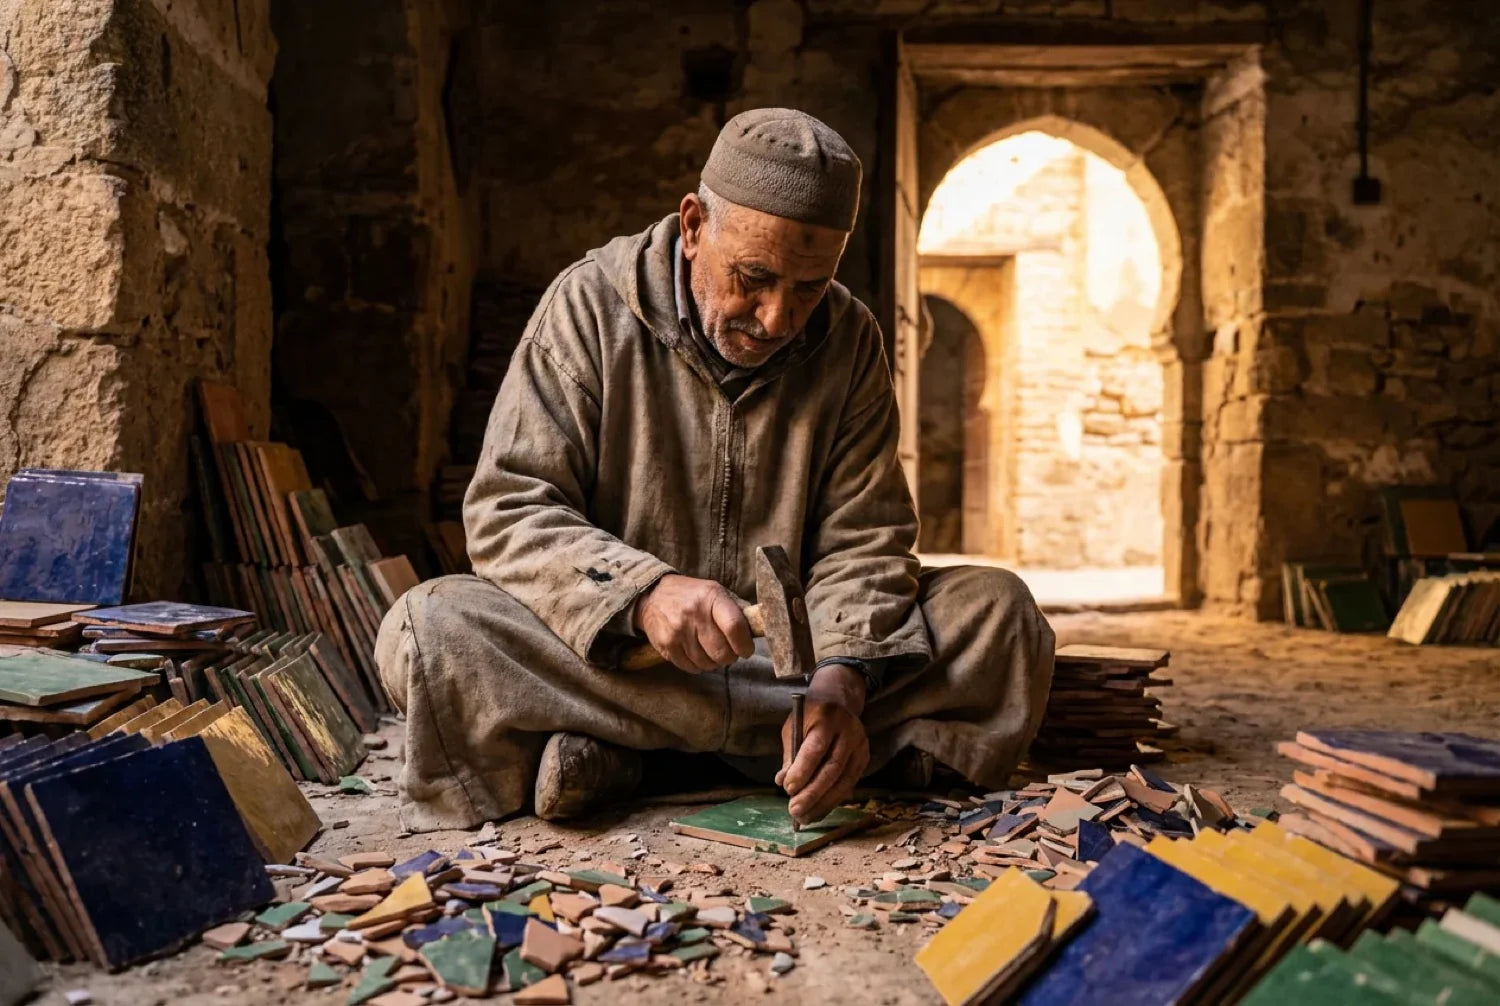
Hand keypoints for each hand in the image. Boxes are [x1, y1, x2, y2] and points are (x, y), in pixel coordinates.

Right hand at [635, 574, 754, 672]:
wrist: (653, 596)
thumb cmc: (692, 595)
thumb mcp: (715, 592)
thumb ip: (737, 610)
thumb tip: (759, 628)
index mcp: (711, 597)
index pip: (734, 627)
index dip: (745, 645)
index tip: (746, 650)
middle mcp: (694, 614)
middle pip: (722, 652)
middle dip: (730, 657)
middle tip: (729, 651)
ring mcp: (678, 632)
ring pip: (707, 664)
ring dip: (714, 662)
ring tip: (710, 650)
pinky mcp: (666, 646)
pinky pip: (691, 668)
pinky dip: (698, 665)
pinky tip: (697, 653)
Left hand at [776, 664, 869, 825]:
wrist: (839, 702)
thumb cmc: (811, 717)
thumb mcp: (794, 727)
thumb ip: (790, 754)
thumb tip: (782, 782)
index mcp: (827, 718)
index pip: (816, 748)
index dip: (802, 770)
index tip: (788, 789)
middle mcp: (849, 732)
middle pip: (832, 769)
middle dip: (812, 793)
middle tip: (794, 810)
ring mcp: (860, 746)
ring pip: (843, 781)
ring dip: (823, 803)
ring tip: (804, 817)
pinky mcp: (864, 759)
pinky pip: (849, 784)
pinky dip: (832, 801)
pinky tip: (818, 811)